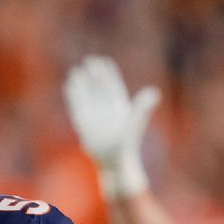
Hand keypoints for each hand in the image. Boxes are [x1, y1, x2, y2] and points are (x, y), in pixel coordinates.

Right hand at [62, 56, 159, 198]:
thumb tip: (154, 93)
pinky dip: (73, 95)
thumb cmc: (126, 145)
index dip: (108, 74)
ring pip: (88, 95)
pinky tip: (69, 85)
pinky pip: (77, 106)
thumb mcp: (134, 123)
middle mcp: (107, 110)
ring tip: (76, 70)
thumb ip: (142, 107)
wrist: (113, 162)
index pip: (113, 86)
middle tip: (89, 60)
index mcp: (120, 107)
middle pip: (100, 88)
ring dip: (83, 83)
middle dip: (95, 75)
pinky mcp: (84, 123)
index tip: (103, 61)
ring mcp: (95, 116)